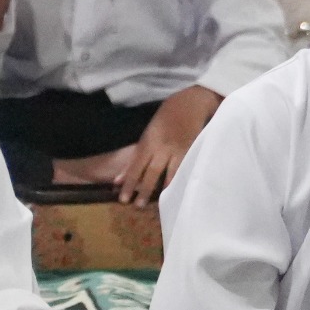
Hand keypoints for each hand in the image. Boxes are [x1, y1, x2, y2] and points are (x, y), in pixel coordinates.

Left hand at [113, 85, 219, 206]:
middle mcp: (160, 147)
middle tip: (135, 206)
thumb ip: (134, 158)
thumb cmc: (165, 119)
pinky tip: (174, 192)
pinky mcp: (191, 151)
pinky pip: (183, 169)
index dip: (128, 182)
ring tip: (155, 204)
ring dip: (160, 189)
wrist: (189, 103)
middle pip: (149, 172)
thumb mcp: (147, 135)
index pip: (135, 166)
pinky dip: (178, 181)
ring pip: (167, 173)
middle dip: (142, 189)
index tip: (122, 197)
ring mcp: (177, 149)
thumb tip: (118, 179)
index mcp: (147, 142)